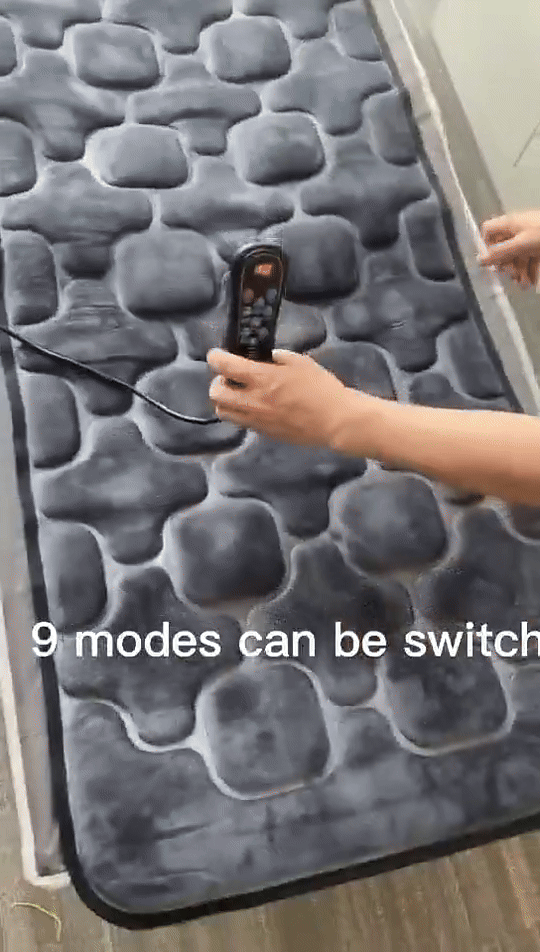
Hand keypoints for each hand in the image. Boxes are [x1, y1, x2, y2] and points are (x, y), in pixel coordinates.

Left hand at [207, 348, 355, 447]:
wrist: (335, 422)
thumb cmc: (321, 389)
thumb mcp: (301, 363)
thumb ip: (279, 357)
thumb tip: (267, 358)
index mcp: (262, 379)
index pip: (224, 366)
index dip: (215, 357)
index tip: (217, 355)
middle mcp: (253, 401)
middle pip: (216, 393)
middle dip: (217, 382)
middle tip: (230, 378)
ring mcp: (256, 420)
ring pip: (223, 412)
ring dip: (226, 400)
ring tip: (240, 394)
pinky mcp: (263, 432)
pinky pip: (241, 422)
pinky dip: (241, 412)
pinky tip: (256, 406)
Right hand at [478, 210, 539, 287]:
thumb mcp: (521, 244)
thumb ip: (500, 253)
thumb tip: (479, 260)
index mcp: (510, 224)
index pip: (488, 231)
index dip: (486, 246)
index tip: (491, 262)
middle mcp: (517, 231)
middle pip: (502, 249)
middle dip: (505, 265)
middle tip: (511, 274)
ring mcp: (529, 240)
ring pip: (516, 258)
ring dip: (517, 273)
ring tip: (524, 284)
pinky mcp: (539, 250)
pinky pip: (529, 262)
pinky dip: (529, 273)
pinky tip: (531, 283)